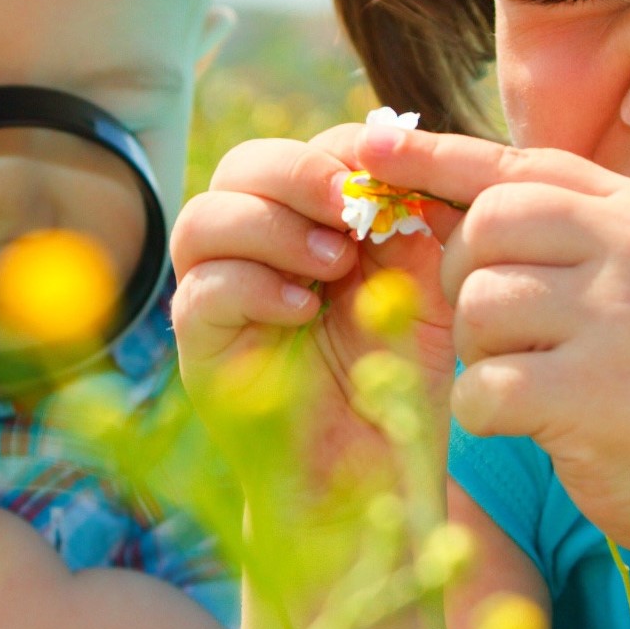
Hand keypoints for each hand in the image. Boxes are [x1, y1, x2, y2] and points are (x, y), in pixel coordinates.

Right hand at [169, 124, 458, 474]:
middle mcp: (255, 252)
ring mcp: (219, 297)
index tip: (395, 176)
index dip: (344, 152)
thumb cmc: (401, 383)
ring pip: (203, 218)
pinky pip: (200, 291)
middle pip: (242, 167)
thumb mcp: (429, 289)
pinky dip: (254, 287)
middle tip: (352, 210)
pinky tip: (304, 313)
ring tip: (333, 267)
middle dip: (298, 175)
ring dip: (271, 227)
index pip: (305, 152)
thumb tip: (409, 150)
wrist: (373, 478)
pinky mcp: (201, 348)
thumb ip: (422, 221)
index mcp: (309, 225)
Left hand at [317, 119, 629, 563]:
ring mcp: (623, 317)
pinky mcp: (599, 394)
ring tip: (533, 382)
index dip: (435, 157)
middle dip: (465, 280)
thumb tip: (438, 189)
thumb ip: (565, 235)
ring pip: (480, 308)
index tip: (368, 145)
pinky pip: (485, 388)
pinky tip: (531, 426)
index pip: (519, 167)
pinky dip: (487, 414)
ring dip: (482, 355)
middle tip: (498, 331)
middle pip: (487, 227)